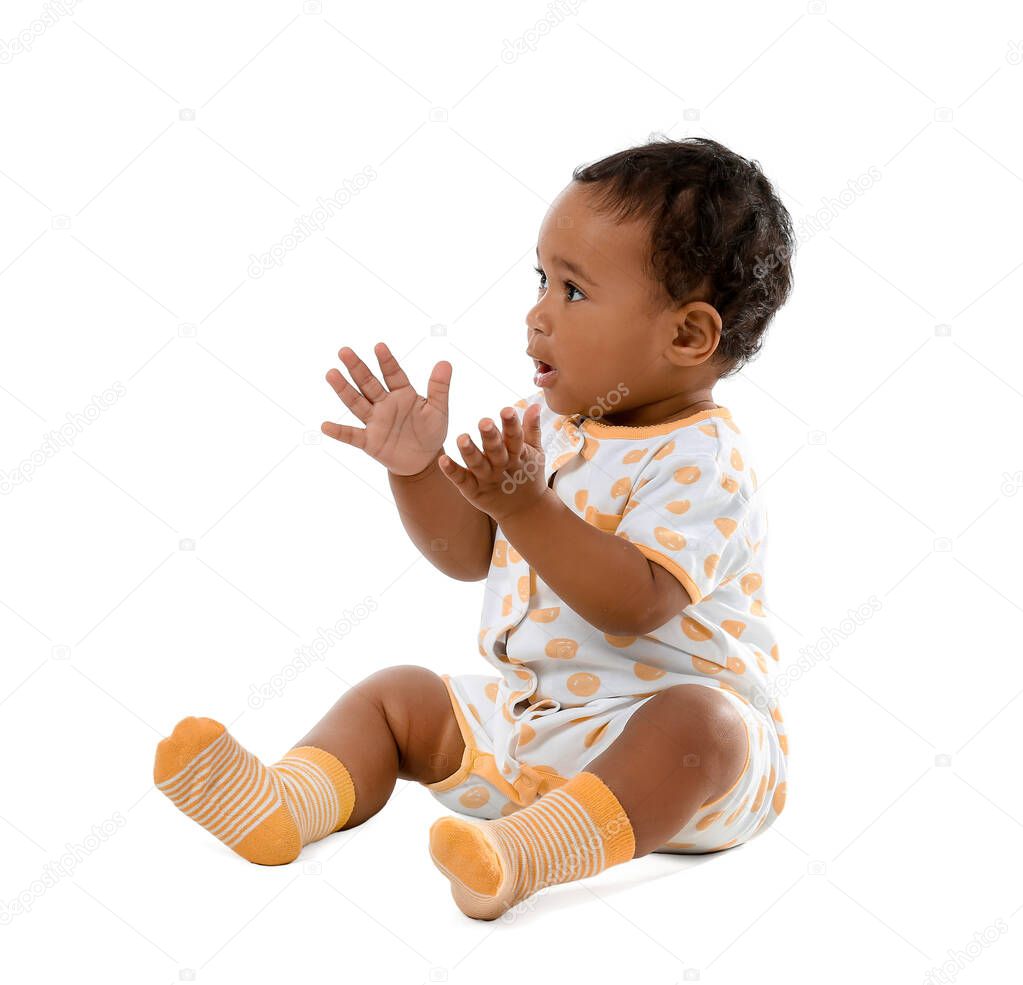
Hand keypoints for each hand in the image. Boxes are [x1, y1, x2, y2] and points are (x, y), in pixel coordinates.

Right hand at [321, 342, 449, 476]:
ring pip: (357, 403)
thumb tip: (445, 362)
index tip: (379, 346)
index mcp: (403, 393)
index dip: (386, 361)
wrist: (423, 460)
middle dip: (357, 368)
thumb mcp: (438, 410)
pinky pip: (352, 436)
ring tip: (331, 374)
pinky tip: (325, 426)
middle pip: (368, 383)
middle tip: (344, 351)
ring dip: (344, 390)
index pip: (393, 374)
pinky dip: (339, 432)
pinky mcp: (369, 441)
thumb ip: (439, 387)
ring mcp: (375, 421)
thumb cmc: (431, 432)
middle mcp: (385, 404)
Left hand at [438, 403, 548, 522]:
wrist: (524, 511)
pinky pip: (462, 480)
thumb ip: (531, 428)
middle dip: (491, 437)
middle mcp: (502, 466)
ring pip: (478, 465)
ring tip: (461, 438)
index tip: (507, 410)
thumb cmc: (528, 474)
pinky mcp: (474, 491)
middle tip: (484, 422)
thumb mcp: (534, 452)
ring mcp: (488, 479)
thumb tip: (535, 405)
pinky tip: (443, 460)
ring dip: (470, 452)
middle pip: (496, 451)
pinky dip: (452, 471)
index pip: (515, 438)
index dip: (511, 425)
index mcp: (518, 455)